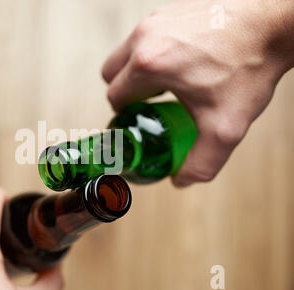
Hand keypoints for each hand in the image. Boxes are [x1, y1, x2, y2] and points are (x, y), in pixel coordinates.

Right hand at [102, 0, 293, 186]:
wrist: (274, 23)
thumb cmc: (250, 66)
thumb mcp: (225, 126)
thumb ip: (201, 162)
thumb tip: (181, 179)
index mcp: (149, 65)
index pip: (114, 96)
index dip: (127, 114)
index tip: (142, 118)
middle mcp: (145, 37)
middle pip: (110, 72)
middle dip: (124, 91)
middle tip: (149, 102)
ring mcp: (156, 19)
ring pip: (125, 52)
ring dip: (136, 71)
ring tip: (166, 83)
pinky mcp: (167, 9)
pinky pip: (146, 36)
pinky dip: (152, 52)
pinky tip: (180, 62)